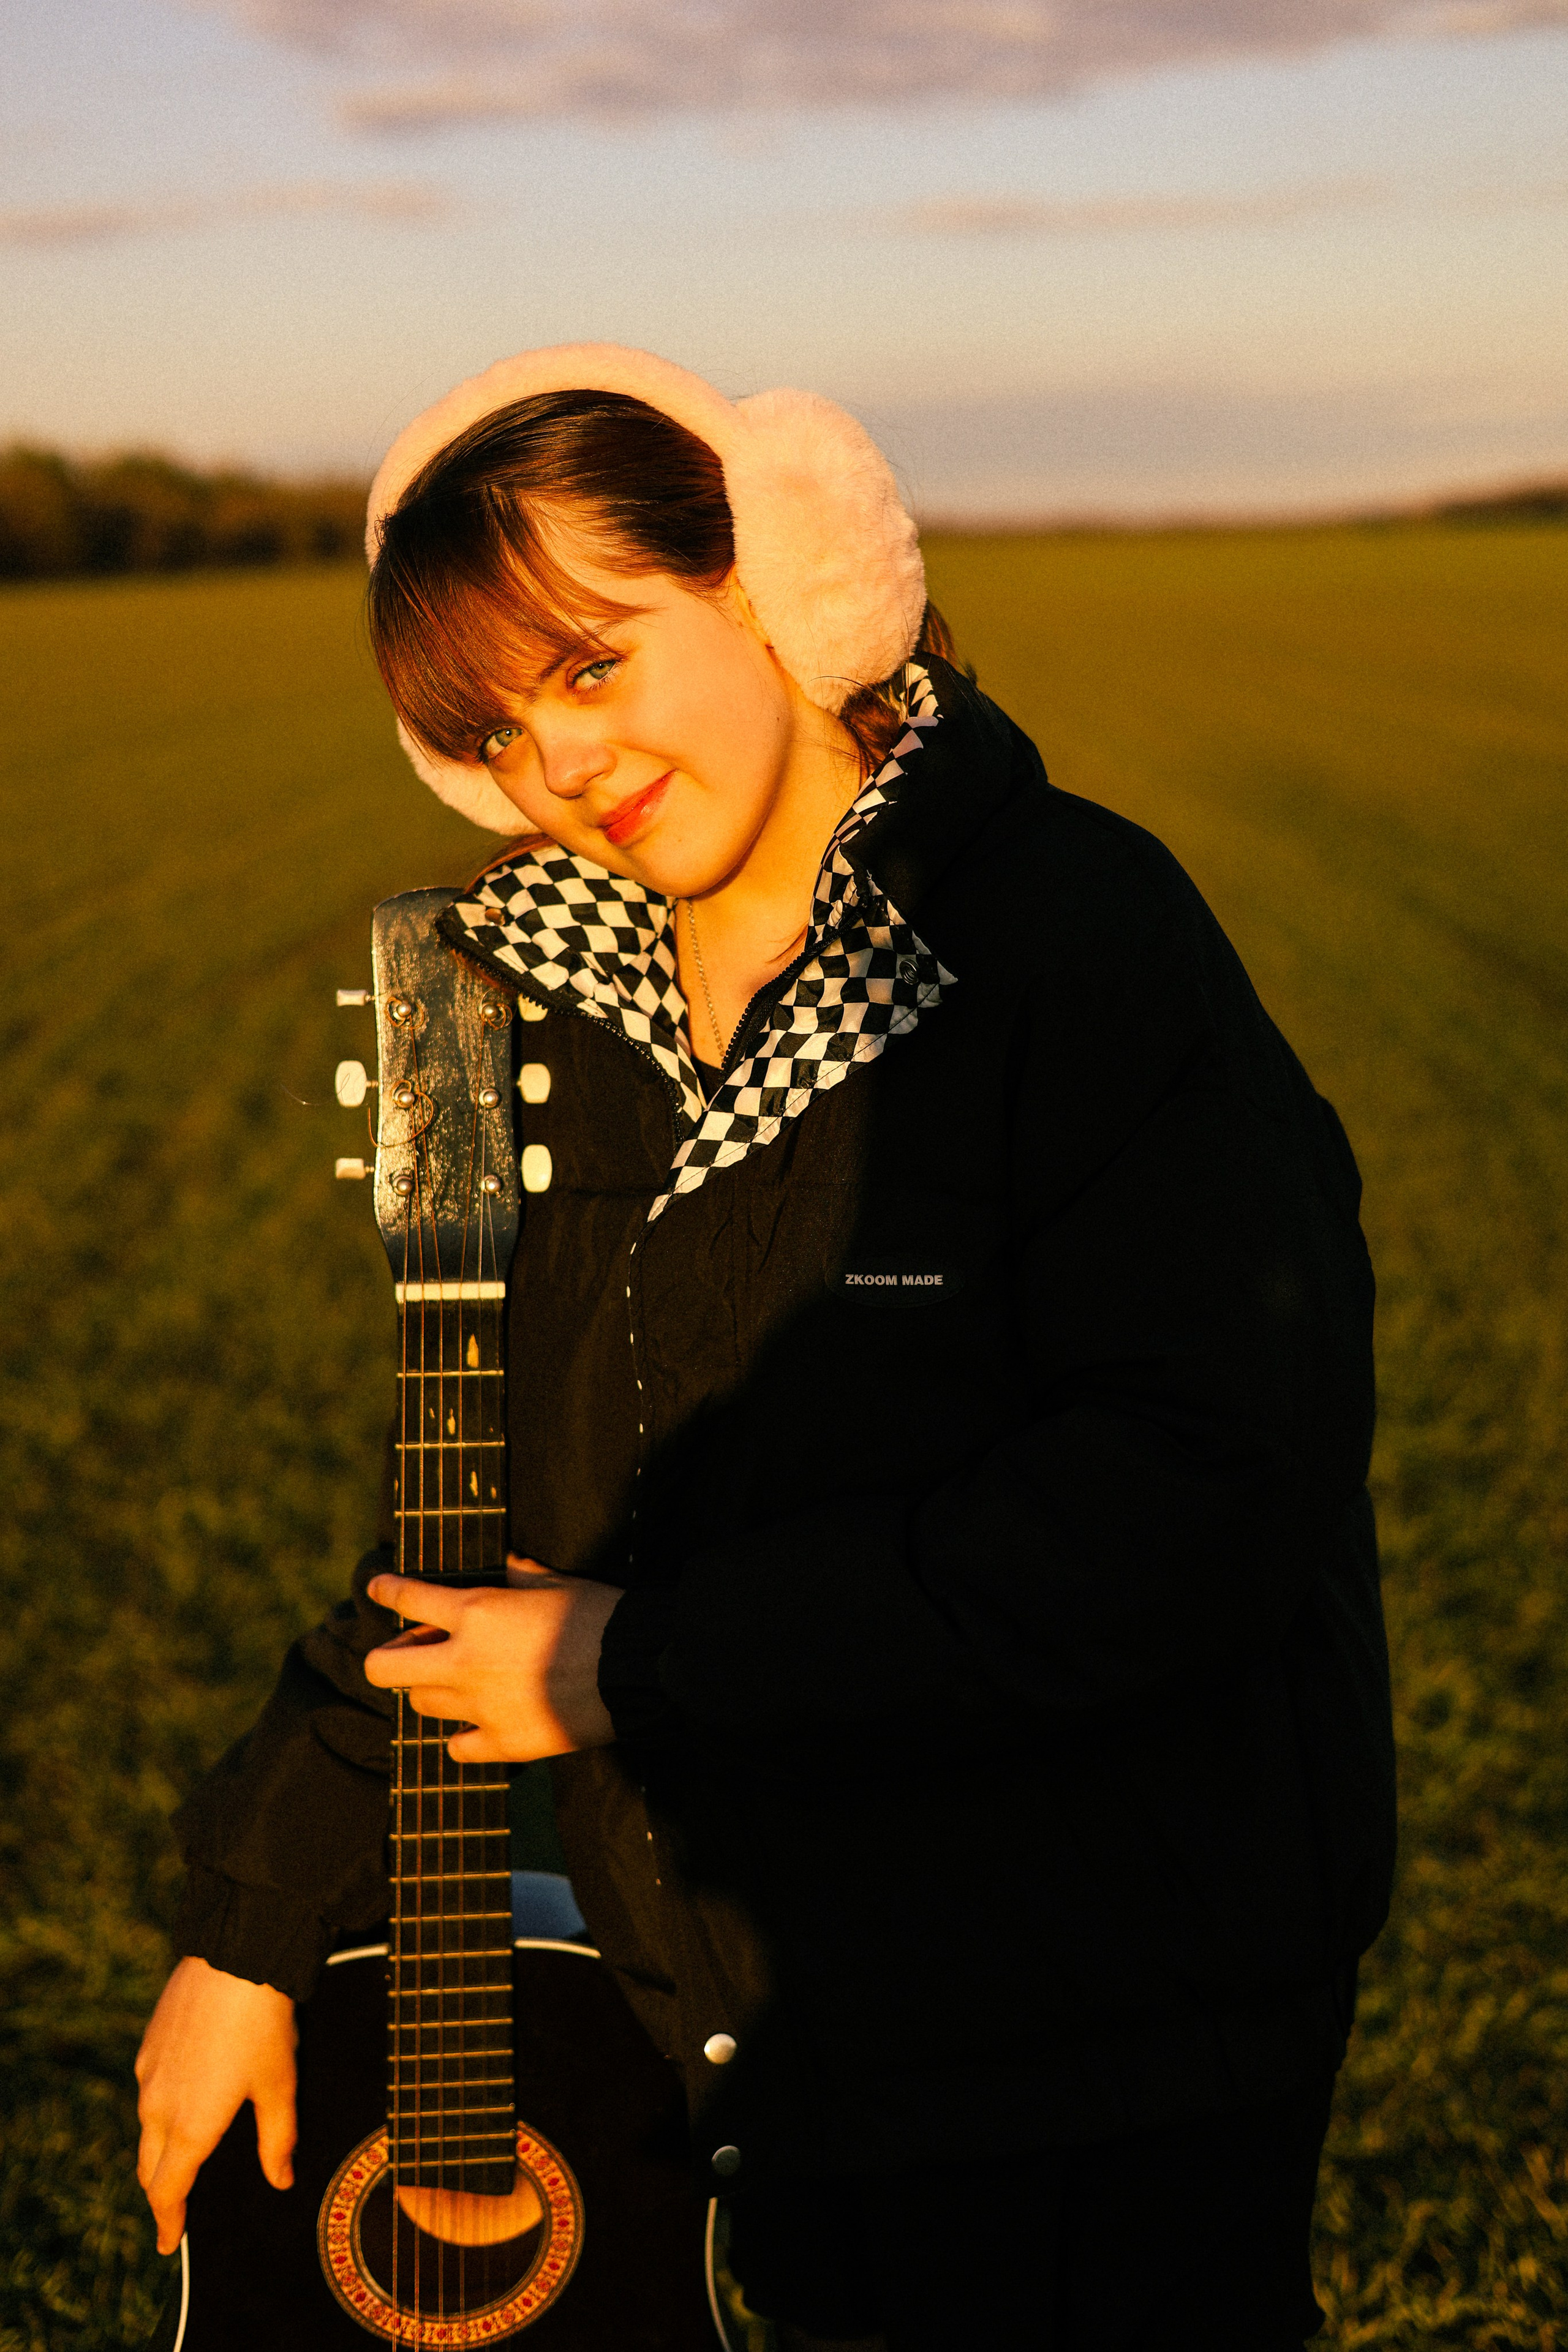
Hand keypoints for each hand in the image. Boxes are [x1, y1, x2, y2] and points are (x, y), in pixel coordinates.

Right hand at [135, 1956, 297, 2253]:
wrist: (235, 1957)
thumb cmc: (263, 2024)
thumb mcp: (279, 2085)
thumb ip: (278, 2140)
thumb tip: (280, 2180)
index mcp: (189, 2127)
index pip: (166, 2191)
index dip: (167, 2221)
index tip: (168, 2244)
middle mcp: (158, 2105)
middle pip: (150, 2166)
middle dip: (160, 2191)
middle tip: (175, 2207)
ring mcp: (148, 2072)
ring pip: (146, 2127)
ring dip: (160, 2148)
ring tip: (181, 2154)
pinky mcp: (149, 2043)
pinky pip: (149, 2089)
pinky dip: (161, 2108)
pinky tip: (184, 2097)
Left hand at [364, 1556, 619, 1761]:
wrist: (635, 1667)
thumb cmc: (598, 1614)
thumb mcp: (556, 1582)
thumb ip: (520, 1575)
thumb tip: (508, 1563)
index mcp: (475, 1612)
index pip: (408, 1598)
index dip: (386, 1591)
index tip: (376, 1588)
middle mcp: (464, 1662)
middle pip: (383, 1668)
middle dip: (389, 1657)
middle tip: (417, 1651)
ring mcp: (479, 1707)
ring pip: (421, 1705)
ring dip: (434, 1690)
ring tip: (460, 1683)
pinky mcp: (502, 1743)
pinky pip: (457, 1748)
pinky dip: (464, 1737)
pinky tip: (481, 1723)